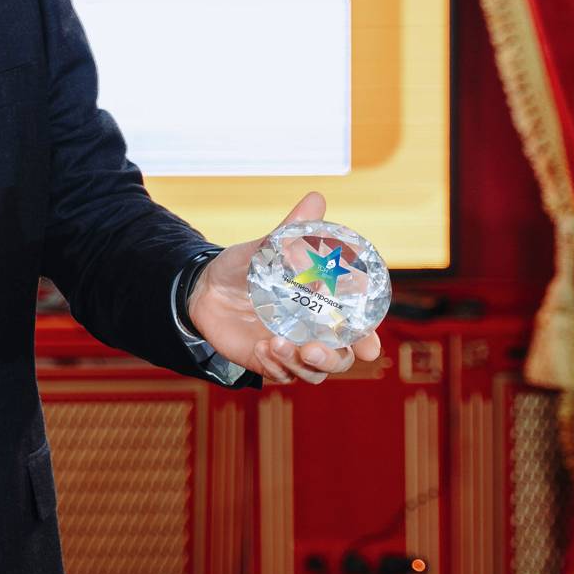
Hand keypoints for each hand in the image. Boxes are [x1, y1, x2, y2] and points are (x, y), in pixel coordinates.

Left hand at [185, 191, 382, 383]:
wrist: (206, 288)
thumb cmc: (247, 267)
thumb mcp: (266, 248)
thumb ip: (291, 230)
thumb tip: (315, 199)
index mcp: (326, 307)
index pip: (359, 329)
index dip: (367, 339)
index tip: (368, 344)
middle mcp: (315, 332)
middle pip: (341, 359)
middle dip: (333, 359)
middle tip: (313, 349)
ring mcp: (293, 350)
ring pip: (313, 373)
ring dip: (300, 364)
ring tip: (276, 344)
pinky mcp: (269, 362)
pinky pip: (281, 375)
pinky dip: (274, 365)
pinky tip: (261, 348)